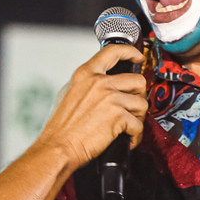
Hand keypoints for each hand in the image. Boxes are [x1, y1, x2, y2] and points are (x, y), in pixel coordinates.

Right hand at [35, 43, 147, 168]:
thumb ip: (87, 83)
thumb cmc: (61, 127)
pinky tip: (127, 139)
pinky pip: (138, 124)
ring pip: (141, 103)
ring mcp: (110, 99)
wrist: (58, 147)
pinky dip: (135, 135)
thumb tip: (101, 81)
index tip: (138, 57)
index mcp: (86, 74)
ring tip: (128, 126)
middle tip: (133, 106)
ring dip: (138, 117)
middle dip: (139, 95)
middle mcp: (99, 83)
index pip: (113, 52)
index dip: (130, 52)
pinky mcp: (118, 116)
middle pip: (137, 80)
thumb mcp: (68, 93)